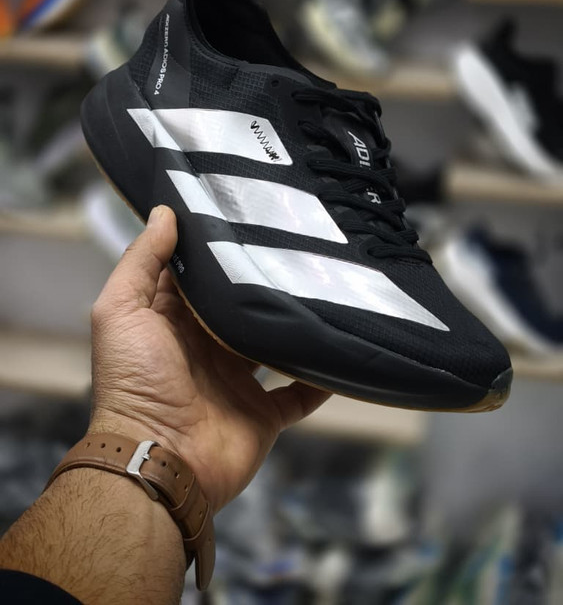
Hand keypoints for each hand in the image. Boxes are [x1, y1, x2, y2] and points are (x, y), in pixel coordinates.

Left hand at [89, 205, 329, 510]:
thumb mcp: (120, 312)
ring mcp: (237, 382)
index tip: (242, 213)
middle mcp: (205, 349)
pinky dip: (320, 377)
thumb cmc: (134, 384)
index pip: (196, 278)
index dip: (213, 248)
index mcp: (172, 324)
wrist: (162, 461)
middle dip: (260, 283)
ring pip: (271, 346)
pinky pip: (299, 392)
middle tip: (296, 243)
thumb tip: (164, 213)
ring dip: (291, 326)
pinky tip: (340, 351)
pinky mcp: (264, 413)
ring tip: (325, 289)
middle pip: (238, 309)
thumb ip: (142, 262)